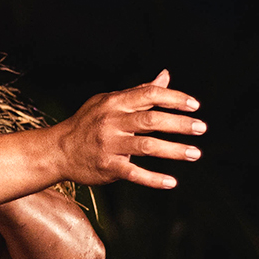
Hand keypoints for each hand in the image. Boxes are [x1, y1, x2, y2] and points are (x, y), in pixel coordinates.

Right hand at [53, 70, 203, 188]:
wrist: (57, 150)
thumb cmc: (87, 123)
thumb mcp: (109, 101)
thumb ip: (139, 91)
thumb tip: (165, 76)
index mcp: (115, 103)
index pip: (149, 95)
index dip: (174, 98)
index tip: (194, 105)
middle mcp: (112, 122)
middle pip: (151, 120)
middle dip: (179, 124)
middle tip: (201, 128)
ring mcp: (109, 146)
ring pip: (146, 147)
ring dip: (174, 151)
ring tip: (195, 153)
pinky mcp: (107, 167)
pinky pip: (133, 173)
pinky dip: (153, 179)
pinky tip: (171, 182)